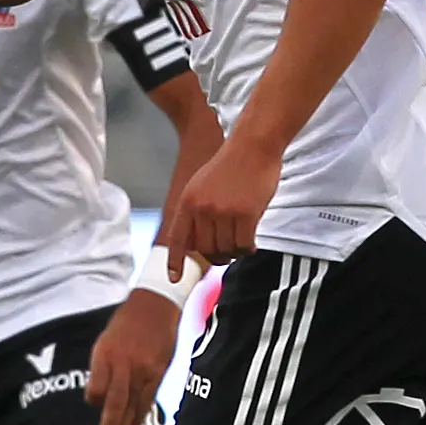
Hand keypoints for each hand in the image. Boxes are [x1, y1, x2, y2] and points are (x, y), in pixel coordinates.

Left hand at [86, 288, 178, 424]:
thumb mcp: (106, 340)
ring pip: (134, 404)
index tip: (94, 406)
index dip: (93, 401)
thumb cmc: (126, 322)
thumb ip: (103, 367)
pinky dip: (142, 412)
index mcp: (104, 354)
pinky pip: (149, 398)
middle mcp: (123, 363)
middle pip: (115, 402)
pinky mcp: (159, 371)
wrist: (155, 304)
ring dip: (127, 423)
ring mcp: (143, 368)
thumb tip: (99, 394)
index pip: (95, 389)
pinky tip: (137, 421)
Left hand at [161, 134, 281, 271]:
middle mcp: (202, 208)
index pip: (178, 238)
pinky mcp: (245, 214)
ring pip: (226, 249)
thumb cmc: (231, 166)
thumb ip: (196, 212)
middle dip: (217, 255)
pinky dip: (248, 248)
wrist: (253, 145)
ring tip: (242, 239)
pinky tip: (252, 242)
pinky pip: (244, 245)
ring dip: (235, 250)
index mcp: (188, 201)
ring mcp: (223, 212)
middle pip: (206, 250)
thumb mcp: (201, 186)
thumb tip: (197, 245)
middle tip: (227, 251)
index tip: (173, 279)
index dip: (175, 261)